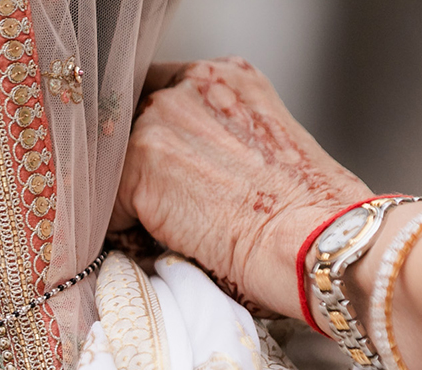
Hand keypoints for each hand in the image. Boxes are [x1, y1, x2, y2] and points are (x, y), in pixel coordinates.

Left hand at [114, 57, 370, 314]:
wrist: (313, 241)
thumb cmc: (307, 215)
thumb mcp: (268, 147)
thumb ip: (222, 135)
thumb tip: (187, 167)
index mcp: (229, 75)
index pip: (161, 93)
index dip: (159, 141)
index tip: (167, 173)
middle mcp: (193, 83)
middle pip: (130, 124)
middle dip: (141, 168)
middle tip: (169, 209)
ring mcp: (164, 116)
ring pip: (117, 164)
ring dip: (132, 198)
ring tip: (172, 230)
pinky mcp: (142, 160)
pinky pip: (108, 202)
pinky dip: (125, 230)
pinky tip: (165, 243)